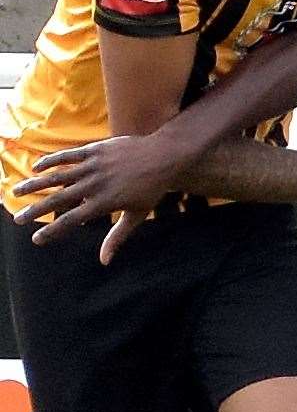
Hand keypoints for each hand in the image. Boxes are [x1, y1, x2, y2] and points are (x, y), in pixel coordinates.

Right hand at [13, 136, 181, 242]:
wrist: (164, 158)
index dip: (53, 231)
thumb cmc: (152, 190)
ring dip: (34, 184)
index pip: (72, 220)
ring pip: (57, 176)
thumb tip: (105, 261)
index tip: (36, 240)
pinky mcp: (94, 150)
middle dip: (35, 210)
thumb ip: (117, 236)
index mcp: (104, 203)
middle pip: (58, 199)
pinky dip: (50, 161)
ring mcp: (93, 166)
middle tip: (18, 219)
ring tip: (16, 191)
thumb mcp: (137, 215)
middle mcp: (95, 185)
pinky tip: (36, 168)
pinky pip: (67, 156)